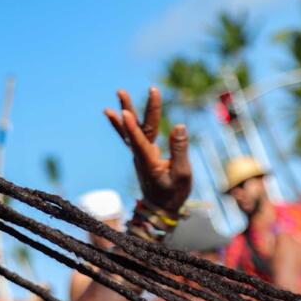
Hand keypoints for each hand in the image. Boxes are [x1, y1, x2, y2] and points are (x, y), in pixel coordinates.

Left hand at [104, 87, 190, 214]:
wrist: (160, 209)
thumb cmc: (174, 193)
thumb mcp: (182, 174)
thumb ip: (180, 150)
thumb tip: (179, 125)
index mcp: (150, 163)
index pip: (140, 142)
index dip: (132, 128)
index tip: (124, 112)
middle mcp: (141, 156)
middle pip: (136, 130)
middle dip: (130, 109)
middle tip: (120, 91)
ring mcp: (140, 154)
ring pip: (133, 129)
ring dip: (126, 110)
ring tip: (119, 93)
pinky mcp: (142, 153)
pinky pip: (132, 135)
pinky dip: (126, 123)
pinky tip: (118, 112)